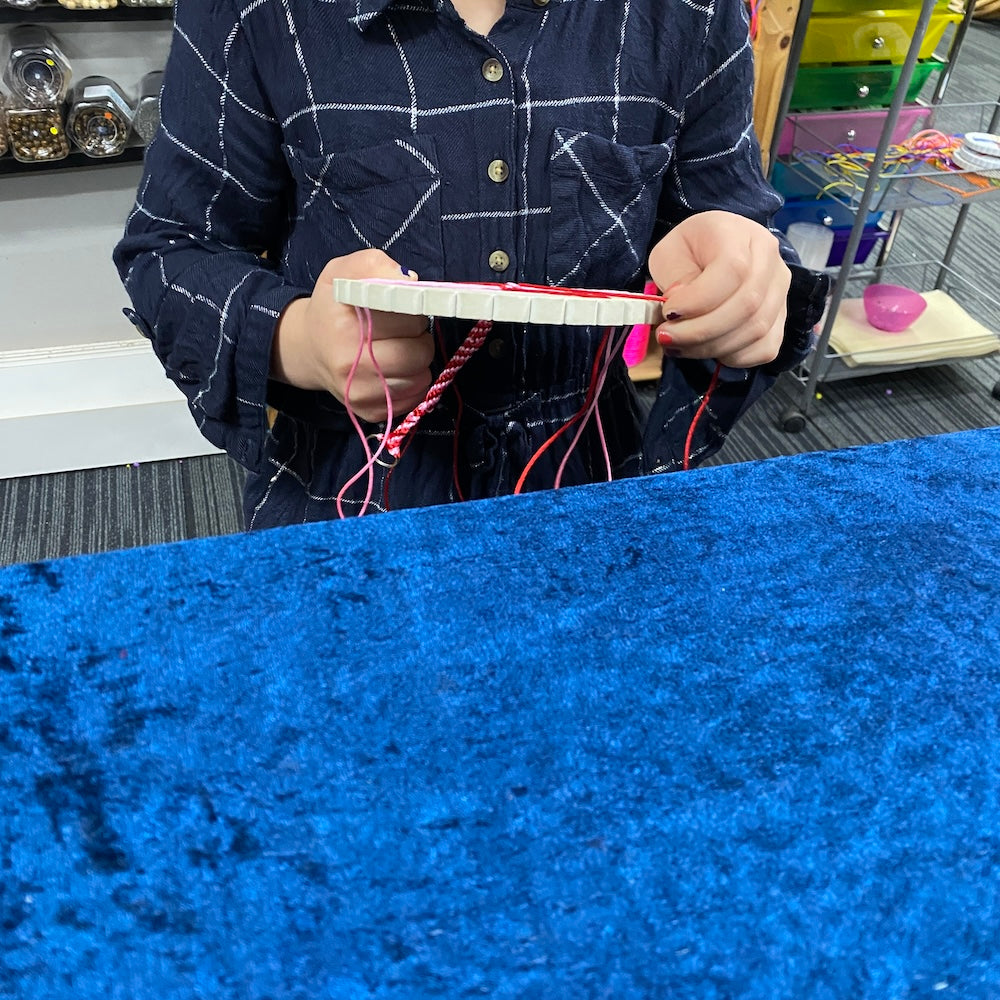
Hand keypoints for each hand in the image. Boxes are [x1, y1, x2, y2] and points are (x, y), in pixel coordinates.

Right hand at [271, 249, 432, 422]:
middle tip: (401, 329)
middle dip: (418, 337)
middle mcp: (350, 367)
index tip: (399, 306)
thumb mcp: (343, 271)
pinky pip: (415, 397)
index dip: (411, 309)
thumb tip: (410, 281)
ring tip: (397, 347)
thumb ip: (374, 265)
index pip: (409, 319)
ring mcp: (359, 395)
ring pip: (421, 377)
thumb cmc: (332, 306)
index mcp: (346, 328)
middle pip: (419, 353)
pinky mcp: (370, 412)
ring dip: (417, 360)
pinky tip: (395, 368)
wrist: (309, 348)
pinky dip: (413, 381)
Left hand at [647, 211, 790, 368]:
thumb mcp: (669, 254)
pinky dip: (734, 357)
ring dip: (712, 347)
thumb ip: (674, 277)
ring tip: (680, 345)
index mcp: (740, 234)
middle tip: (667, 337)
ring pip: (756, 330)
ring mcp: (780, 290)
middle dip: (700, 331)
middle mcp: (770, 260)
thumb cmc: (689, 253)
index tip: (668, 312)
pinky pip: (766, 348)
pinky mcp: (781, 318)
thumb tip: (681, 310)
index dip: (698, 300)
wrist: (712, 253)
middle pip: (747, 305)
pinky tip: (709, 350)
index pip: (732, 270)